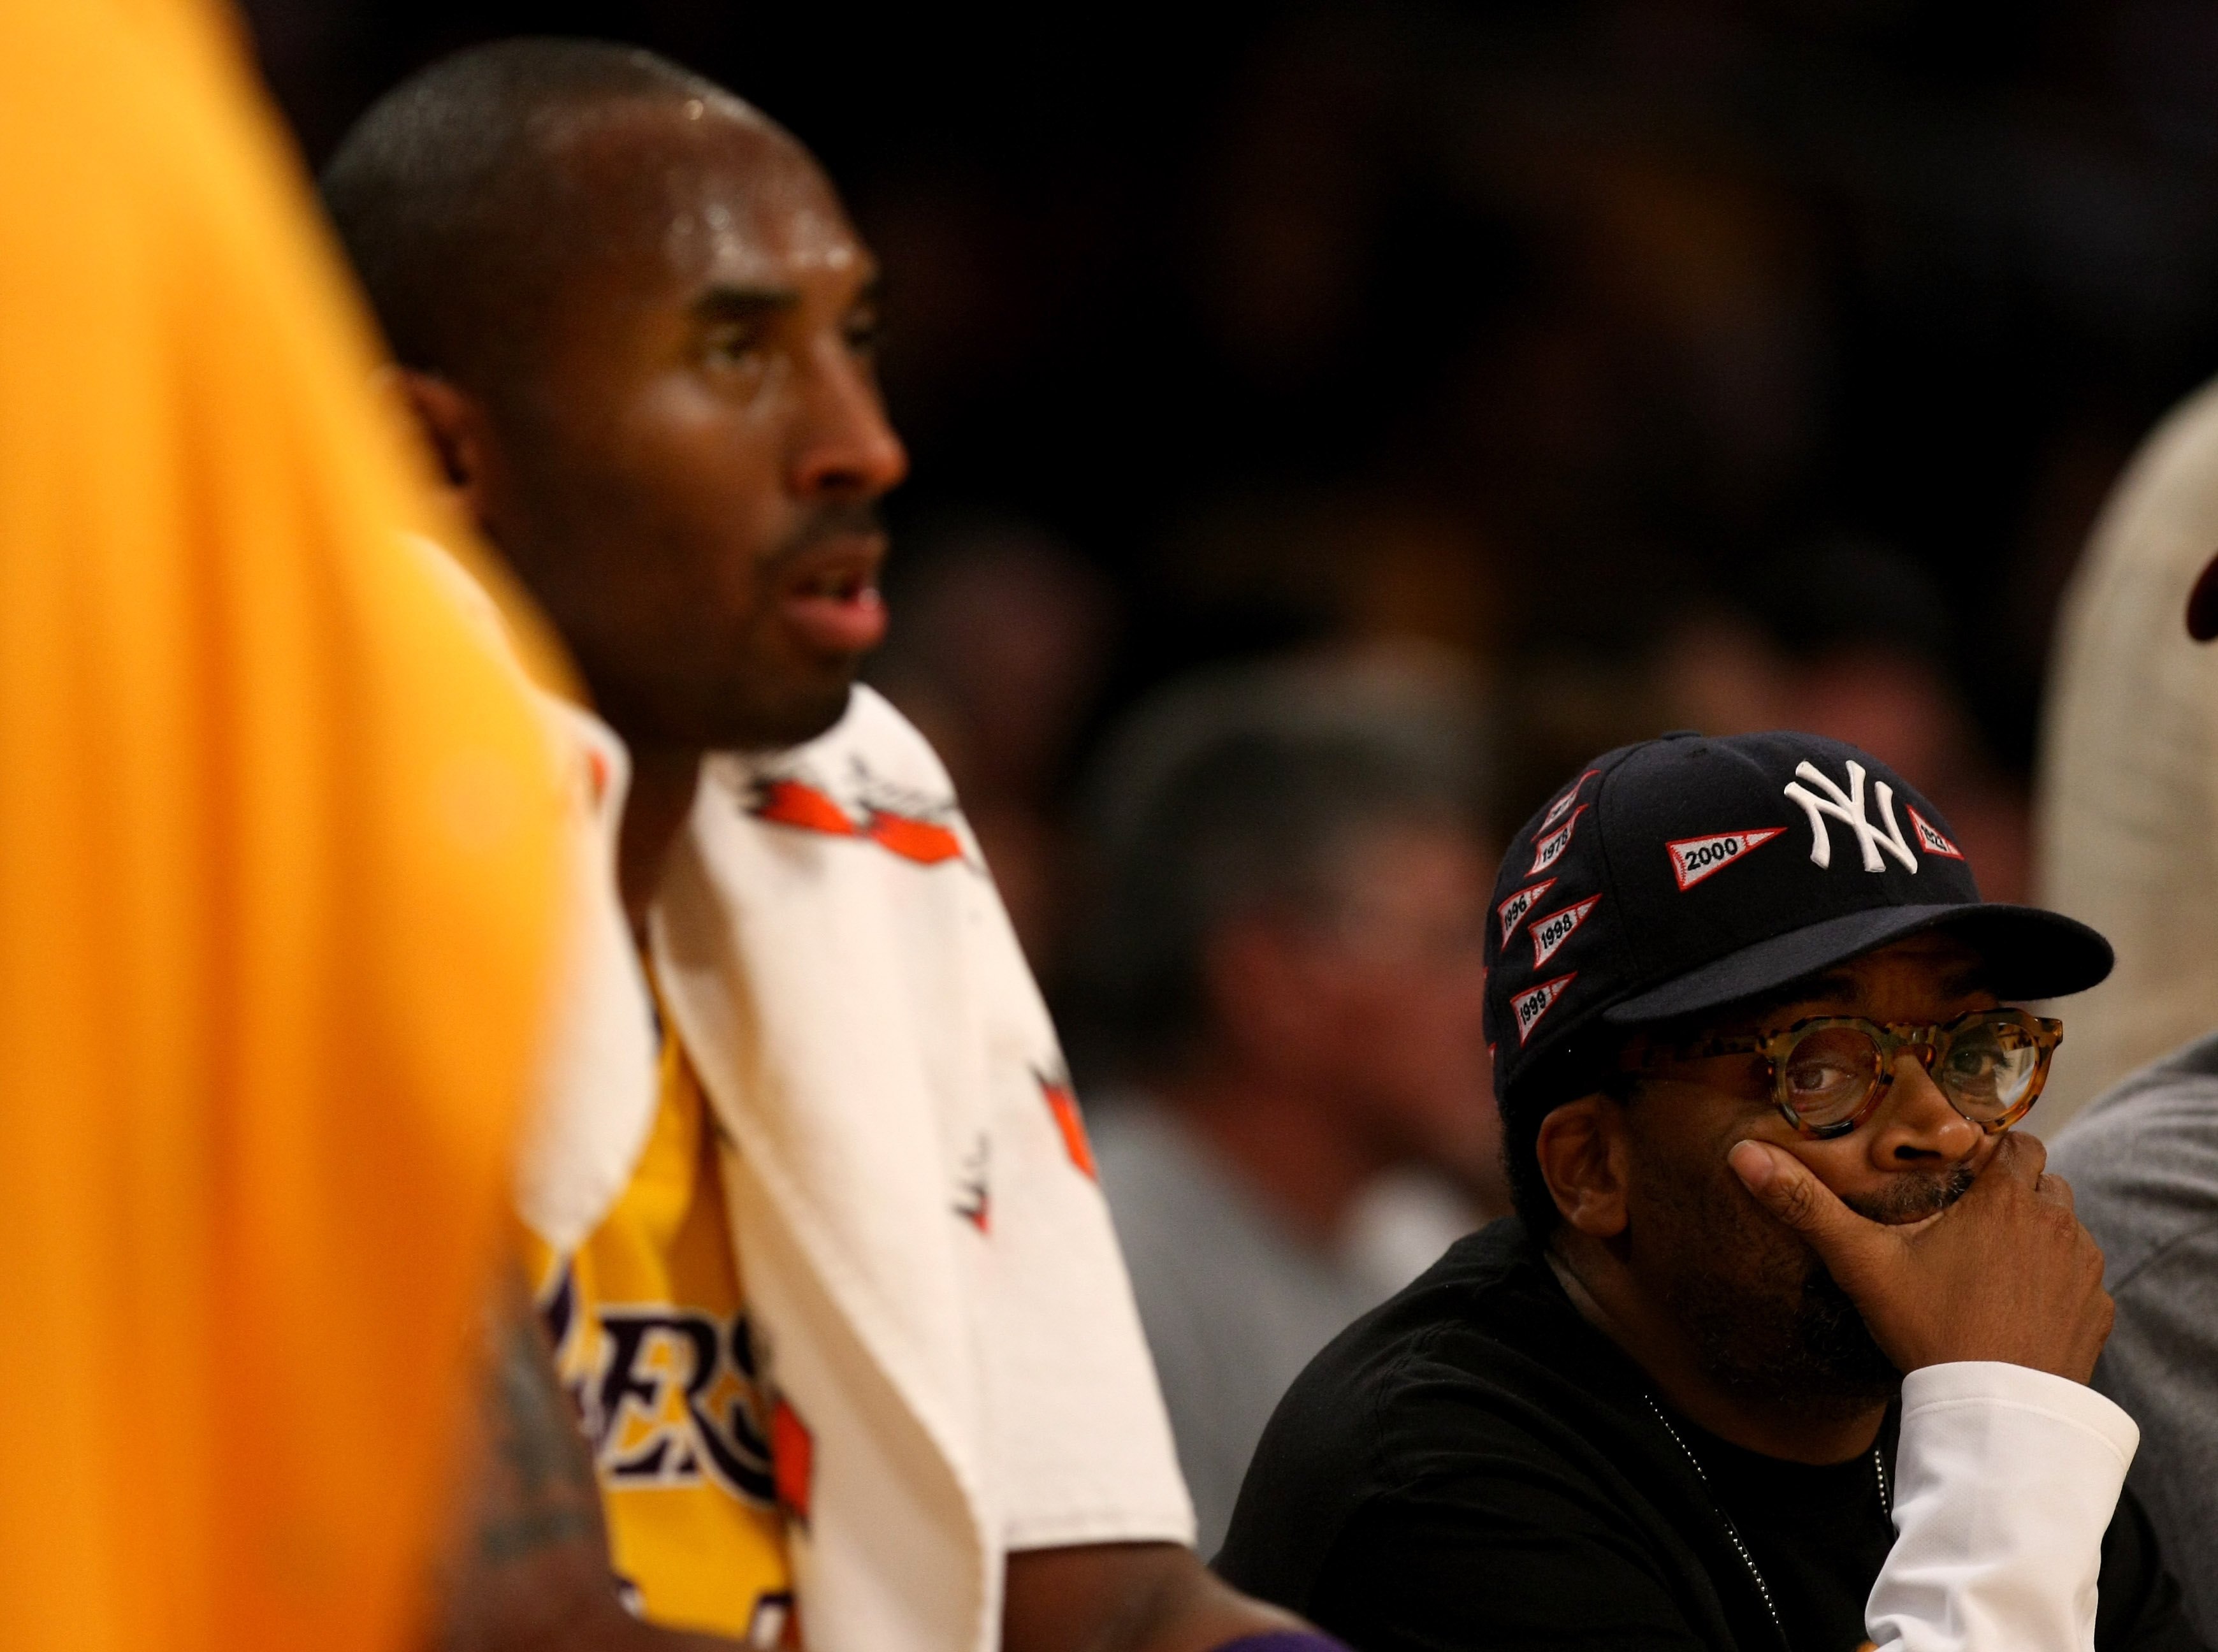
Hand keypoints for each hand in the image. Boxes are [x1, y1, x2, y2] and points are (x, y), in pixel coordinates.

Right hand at [1727, 1132, 2113, 1383]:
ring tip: (1988, 1266)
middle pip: (2044, 1182)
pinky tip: (2017, 1307)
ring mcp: (2085, 1269)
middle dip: (2013, 1194)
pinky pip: (2083, 1279)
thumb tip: (1743, 1155)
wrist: (1995, 1413)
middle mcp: (2057, 1223)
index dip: (1989, 1154)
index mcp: (2006, 1198)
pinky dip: (2057, 1284)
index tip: (1959, 1175)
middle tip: (1966, 1222)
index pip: (2017, 1142)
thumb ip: (1805, 1206)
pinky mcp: (2098, 1311)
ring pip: (2066, 1228)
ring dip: (2037, 1236)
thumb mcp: (1861, 1264)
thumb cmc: (1931, 1329)